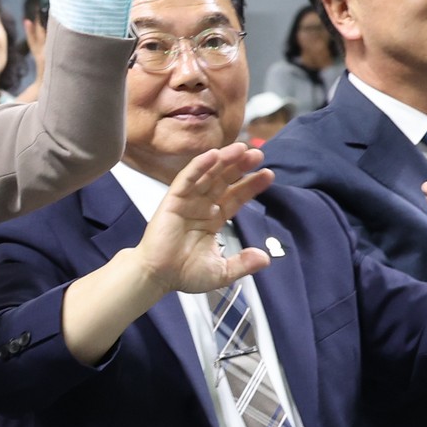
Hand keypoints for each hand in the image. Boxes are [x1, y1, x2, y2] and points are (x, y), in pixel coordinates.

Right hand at [133, 145, 273, 293]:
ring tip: (241, 148)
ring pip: (208, 175)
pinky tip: (213, 155)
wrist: (158, 277)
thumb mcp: (221, 272)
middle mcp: (202, 206)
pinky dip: (198, 166)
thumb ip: (243, 263)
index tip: (268, 174)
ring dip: (223, 160)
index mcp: (213, 219)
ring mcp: (187, 201)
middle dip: (240, 167)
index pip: (236, 197)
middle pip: (224, 180)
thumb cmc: (184, 273)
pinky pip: (186, 179)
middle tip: (258, 154)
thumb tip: (266, 258)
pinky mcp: (172, 200)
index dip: (251, 185)